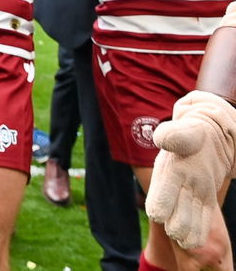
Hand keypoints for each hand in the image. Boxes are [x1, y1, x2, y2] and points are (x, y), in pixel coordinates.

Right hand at [147, 91, 235, 262]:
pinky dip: (198, 230)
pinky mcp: (204, 195)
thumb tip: (161, 139)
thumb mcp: (187, 130)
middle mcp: (177, 181)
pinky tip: (195, 243)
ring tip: (189, 244)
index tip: (159, 215)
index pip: (160, 193)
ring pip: (186, 217)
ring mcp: (190, 189)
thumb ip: (175, 135)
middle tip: (179, 235)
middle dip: (176, 224)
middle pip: (172, 210)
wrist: (211, 131)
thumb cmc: (197, 128)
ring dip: (186, 231)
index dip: (160, 204)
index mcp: (169, 168)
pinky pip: (201, 216)